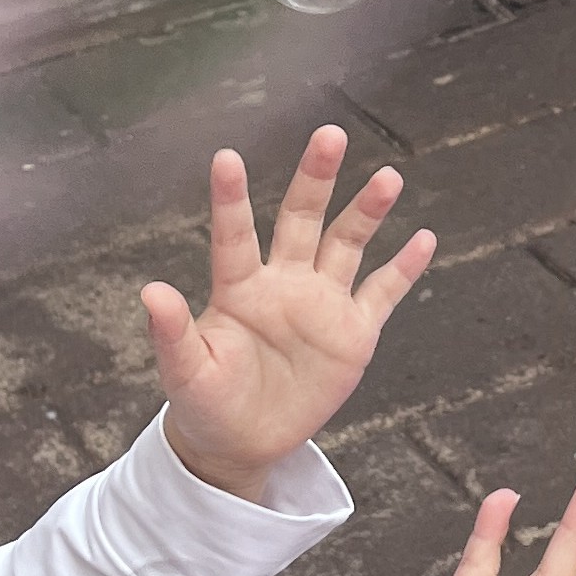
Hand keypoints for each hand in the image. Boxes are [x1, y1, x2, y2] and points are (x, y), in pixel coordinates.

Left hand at [145, 127, 434, 498]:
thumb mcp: (186, 372)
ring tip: (387, 178)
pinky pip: (382, 293)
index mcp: (239, 289)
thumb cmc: (207, 402)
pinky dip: (403, 269)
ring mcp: (321, 305)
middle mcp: (283, 284)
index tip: (226, 158)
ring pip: (346, 245)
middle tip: (329, 135)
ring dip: (366, 212)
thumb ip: (172, 332)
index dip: (232, 199)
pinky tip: (424, 238)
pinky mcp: (352, 333)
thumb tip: (151, 291)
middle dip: (315, 178)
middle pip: (302, 219)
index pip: (235, 236)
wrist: (243, 440)